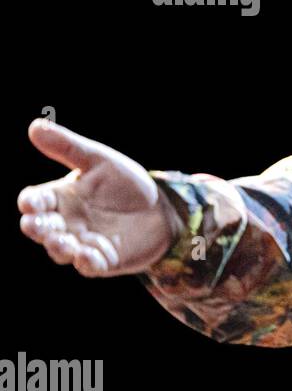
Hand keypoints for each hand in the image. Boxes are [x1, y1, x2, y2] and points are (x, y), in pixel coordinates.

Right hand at [17, 119, 178, 276]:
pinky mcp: (103, 260)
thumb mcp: (98, 161)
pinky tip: (87, 256)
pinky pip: (90, 265)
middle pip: (41, 228)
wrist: (161, 208)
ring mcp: (82, 242)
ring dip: (59, 246)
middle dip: (37, 227)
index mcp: (60, 197)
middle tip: (37, 224)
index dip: (30, 202)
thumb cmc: (125, 184)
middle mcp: (65, 222)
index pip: (35, 201)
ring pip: (60, 249)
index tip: (32, 201)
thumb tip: (34, 125)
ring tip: (63, 241)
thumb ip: (67, 147)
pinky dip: (87, 262)